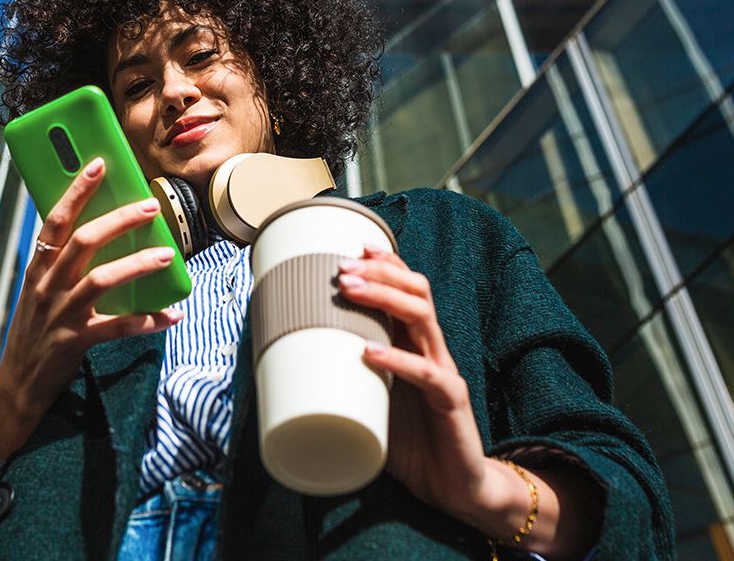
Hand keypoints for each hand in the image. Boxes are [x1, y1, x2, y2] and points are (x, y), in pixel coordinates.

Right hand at [0, 157, 182, 462]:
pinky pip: (117, 327)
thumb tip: (97, 233)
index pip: (55, 220)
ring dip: (137, 264)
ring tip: (167, 256)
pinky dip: (147, 321)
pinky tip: (172, 316)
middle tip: (150, 207)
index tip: (98, 165)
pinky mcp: (75, 341)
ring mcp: (61, 314)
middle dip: (119, 220)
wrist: (19, 383)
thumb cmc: (35, 331)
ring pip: (101, 280)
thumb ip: (60, 266)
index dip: (76, 191)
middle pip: (83, 242)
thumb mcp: (38, 292)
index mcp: (37, 268)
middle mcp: (46, 286)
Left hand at [339, 244, 596, 556]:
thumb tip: (280, 369)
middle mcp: (432, 350)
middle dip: (380, 273)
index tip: (351, 248)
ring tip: (350, 291)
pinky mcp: (452, 402)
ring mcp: (444, 373)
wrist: (454, 486)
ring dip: (385, 299)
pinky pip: (428, 375)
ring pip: (423, 319)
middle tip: (340, 268)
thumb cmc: (410, 442)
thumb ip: (340, 381)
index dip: (385, 265)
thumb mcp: (368, 402)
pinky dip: (397, 360)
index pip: (407, 290)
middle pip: (416, 293)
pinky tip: (369, 352)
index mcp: (414, 346)